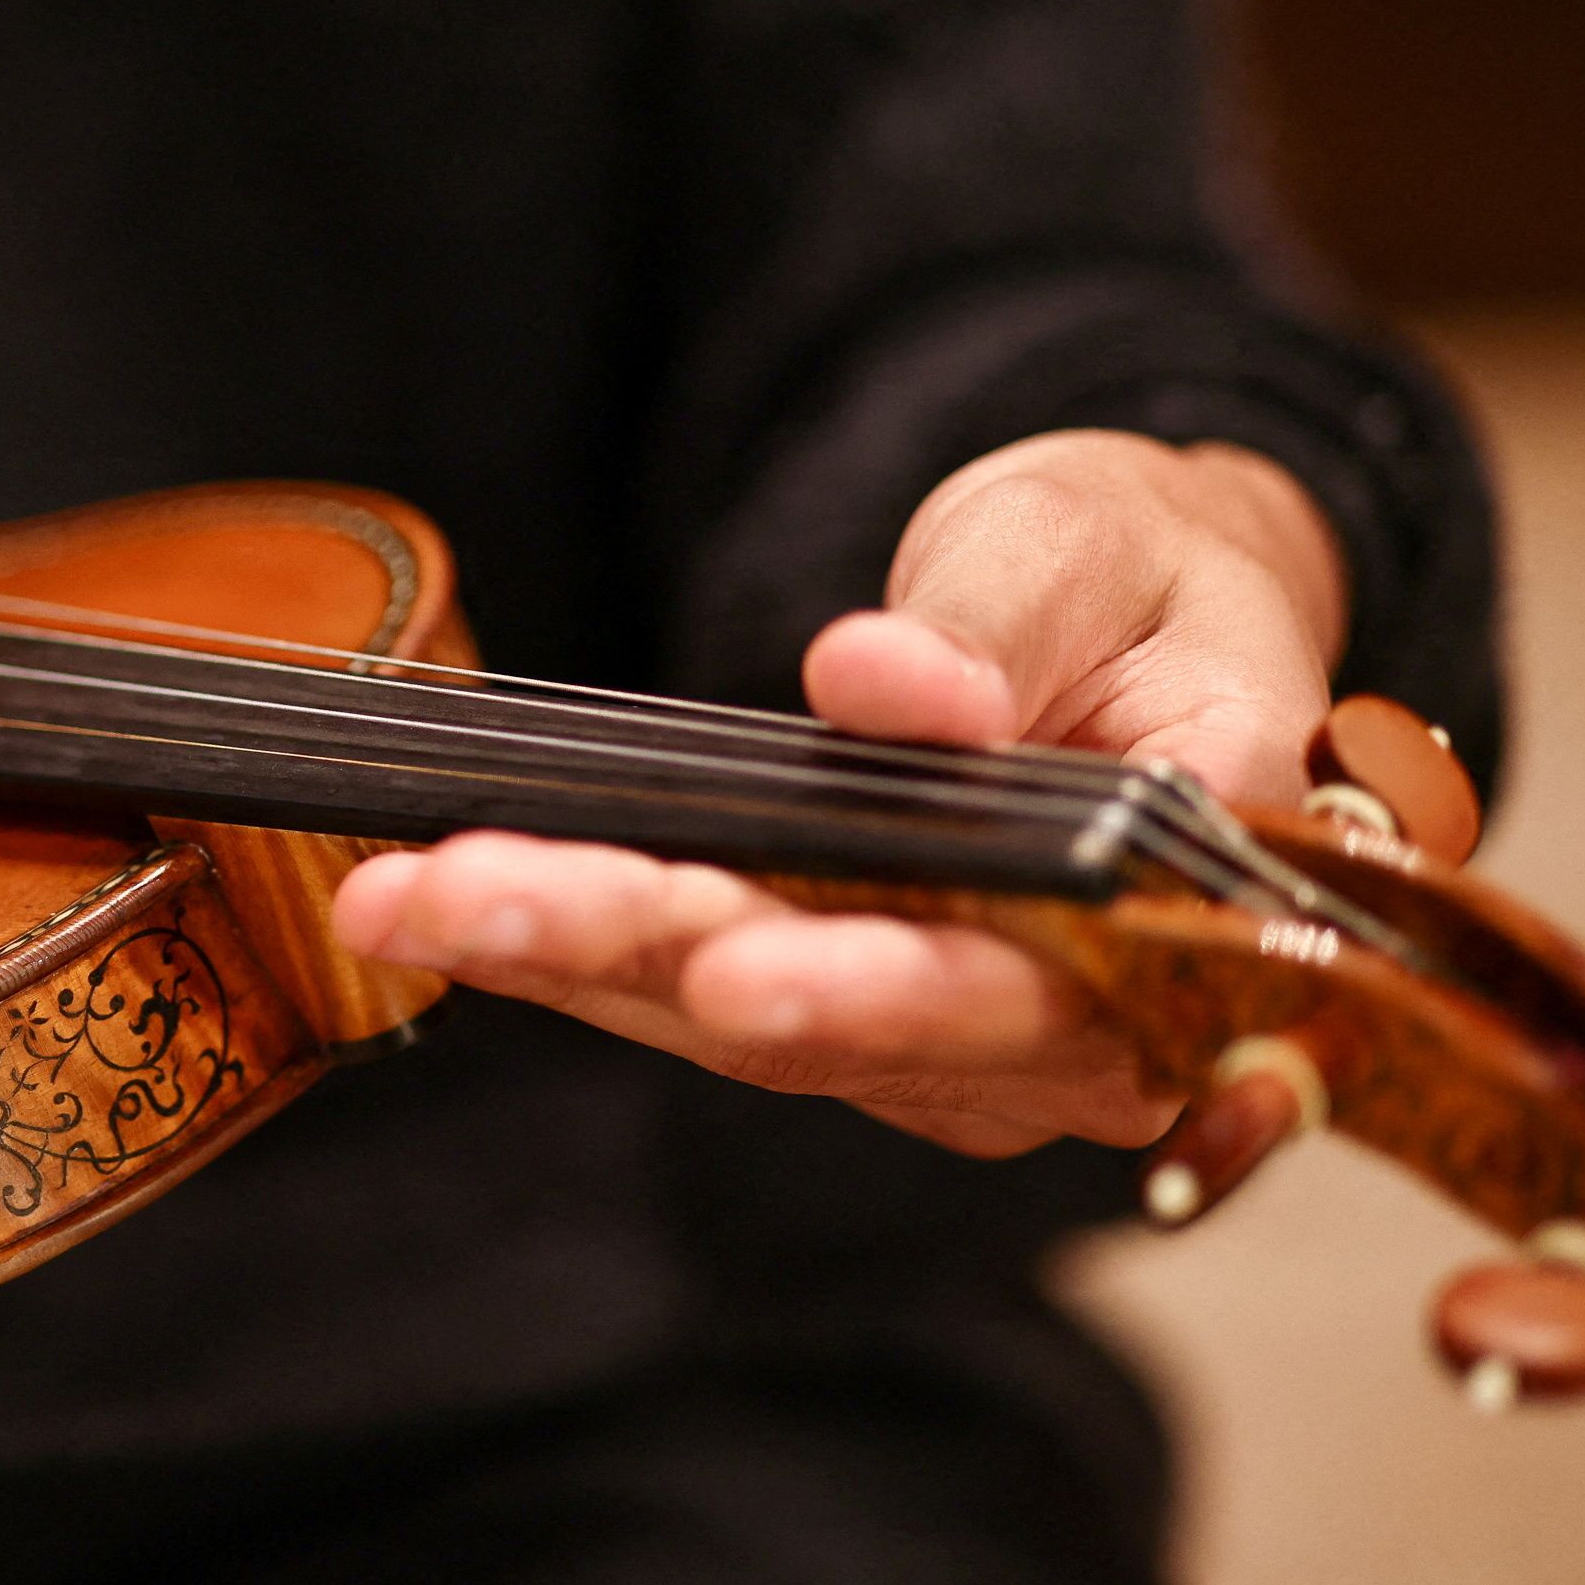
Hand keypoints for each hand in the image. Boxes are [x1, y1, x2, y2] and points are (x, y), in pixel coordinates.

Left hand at [328, 432, 1347, 1156]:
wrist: (1138, 615)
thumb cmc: (1142, 580)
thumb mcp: (1090, 548)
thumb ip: (998, 627)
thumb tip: (888, 686)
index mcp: (1179, 908)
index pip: (1023, 984)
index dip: (871, 992)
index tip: (728, 967)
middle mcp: (1069, 1019)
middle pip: (839, 1024)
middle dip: (640, 959)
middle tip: (477, 902)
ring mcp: (948, 1036)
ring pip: (738, 1021)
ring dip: (564, 958)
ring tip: (405, 895)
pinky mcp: (845, 1006)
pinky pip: (696, 990)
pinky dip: (569, 947)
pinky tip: (434, 906)